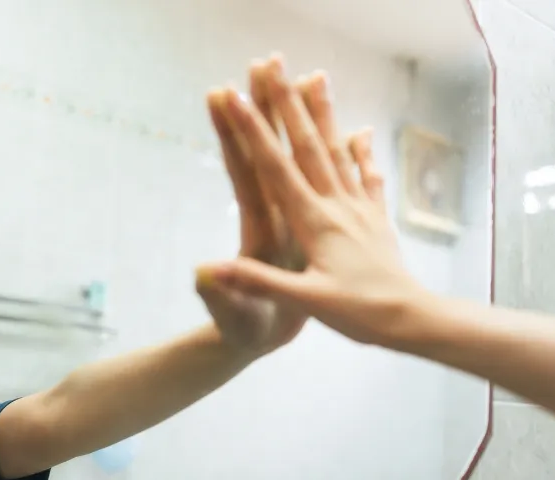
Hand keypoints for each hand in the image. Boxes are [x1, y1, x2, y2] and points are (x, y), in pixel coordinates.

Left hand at [194, 69, 317, 354]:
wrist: (254, 343)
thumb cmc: (245, 333)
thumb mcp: (236, 318)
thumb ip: (222, 295)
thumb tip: (201, 273)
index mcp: (258, 230)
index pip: (245, 173)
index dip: (236, 136)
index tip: (225, 94)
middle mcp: (272, 215)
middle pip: (267, 151)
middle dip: (265, 107)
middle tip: (265, 61)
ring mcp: (290, 218)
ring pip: (295, 158)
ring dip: (297, 119)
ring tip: (307, 77)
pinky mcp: (307, 228)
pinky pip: (322, 181)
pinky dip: (336, 156)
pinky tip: (352, 133)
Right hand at [199, 55, 429, 347]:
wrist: (413, 320)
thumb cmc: (359, 313)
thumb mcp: (305, 302)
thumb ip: (259, 281)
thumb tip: (210, 268)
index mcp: (314, 222)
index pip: (276, 169)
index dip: (253, 131)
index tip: (235, 97)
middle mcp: (336, 205)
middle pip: (306, 145)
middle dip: (286, 103)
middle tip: (271, 65)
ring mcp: (358, 208)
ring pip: (336, 151)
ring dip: (322, 113)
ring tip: (314, 77)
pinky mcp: (375, 218)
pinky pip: (366, 176)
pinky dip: (360, 151)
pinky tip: (359, 132)